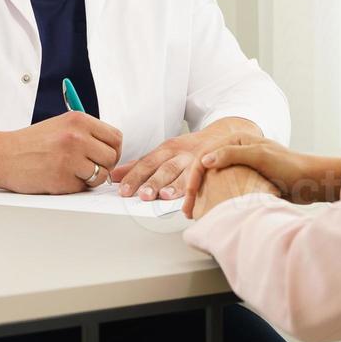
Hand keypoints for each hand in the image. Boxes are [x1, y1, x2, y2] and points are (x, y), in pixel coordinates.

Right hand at [0, 112, 122, 194]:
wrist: (2, 155)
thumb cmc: (33, 142)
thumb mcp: (61, 125)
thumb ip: (87, 133)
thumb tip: (114, 148)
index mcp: (78, 120)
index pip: (116, 137)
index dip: (113, 150)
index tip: (103, 156)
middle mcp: (76, 136)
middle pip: (112, 157)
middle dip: (104, 166)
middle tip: (88, 168)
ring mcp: (69, 158)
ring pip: (101, 175)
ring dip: (90, 178)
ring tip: (72, 172)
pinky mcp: (61, 178)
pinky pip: (83, 187)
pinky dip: (74, 186)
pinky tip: (58, 178)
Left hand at [110, 117, 259, 201]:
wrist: (226, 134)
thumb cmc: (190, 149)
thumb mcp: (165, 151)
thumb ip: (141, 164)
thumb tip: (114, 176)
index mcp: (168, 149)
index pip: (148, 163)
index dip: (135, 175)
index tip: (122, 190)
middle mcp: (183, 154)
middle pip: (165, 168)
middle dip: (153, 182)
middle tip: (141, 195)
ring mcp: (201, 161)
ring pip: (186, 175)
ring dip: (175, 186)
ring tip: (165, 197)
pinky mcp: (215, 169)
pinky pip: (206, 182)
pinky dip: (197, 194)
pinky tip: (190, 207)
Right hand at [181, 138, 340, 216]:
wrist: (311, 181)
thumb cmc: (291, 166)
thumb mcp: (261, 157)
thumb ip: (233, 154)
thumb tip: (206, 159)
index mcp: (237, 139)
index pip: (206, 156)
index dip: (195, 176)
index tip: (190, 196)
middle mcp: (237, 150)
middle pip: (207, 169)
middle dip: (195, 190)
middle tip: (188, 210)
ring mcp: (241, 165)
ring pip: (214, 180)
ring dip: (203, 197)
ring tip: (195, 215)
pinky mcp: (247, 179)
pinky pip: (224, 188)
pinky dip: (215, 200)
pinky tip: (211, 213)